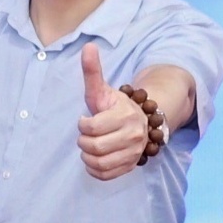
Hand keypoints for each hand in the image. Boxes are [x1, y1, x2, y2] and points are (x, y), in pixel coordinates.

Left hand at [74, 45, 152, 182]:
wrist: (140, 121)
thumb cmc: (115, 105)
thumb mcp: (102, 89)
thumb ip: (92, 71)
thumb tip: (88, 47)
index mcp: (124, 115)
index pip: (90, 127)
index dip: (82, 125)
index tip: (85, 120)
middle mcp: (133, 135)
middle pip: (94, 147)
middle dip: (83, 142)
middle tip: (85, 135)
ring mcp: (133, 152)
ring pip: (99, 163)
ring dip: (86, 157)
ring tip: (89, 146)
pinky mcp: (130, 165)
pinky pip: (106, 175)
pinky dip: (94, 170)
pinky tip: (93, 159)